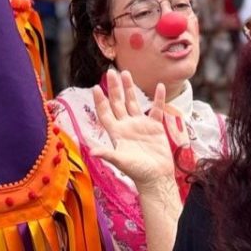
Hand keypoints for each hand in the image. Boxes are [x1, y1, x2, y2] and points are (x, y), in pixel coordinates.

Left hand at [90, 70, 176, 189]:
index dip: (100, 101)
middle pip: (118, 103)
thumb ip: (107, 154)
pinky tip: (159, 86)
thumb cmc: (137, 172)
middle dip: (114, 88)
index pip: (105, 113)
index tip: (95, 88)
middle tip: (111, 72)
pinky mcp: (154, 127)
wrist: (157, 178)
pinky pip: (156, 109)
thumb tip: (91, 151)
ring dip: (130, 88)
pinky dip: (158, 98)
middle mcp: (126, 126)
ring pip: (133, 102)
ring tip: (126, 73)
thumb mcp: (121, 162)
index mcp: (116, 133)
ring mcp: (140, 125)